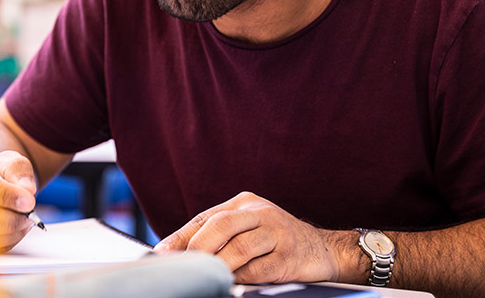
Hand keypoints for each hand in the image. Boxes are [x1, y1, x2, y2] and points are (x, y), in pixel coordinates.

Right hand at [0, 151, 37, 253]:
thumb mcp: (10, 161)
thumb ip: (18, 171)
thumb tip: (26, 190)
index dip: (4, 196)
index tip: (29, 201)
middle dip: (7, 218)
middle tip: (29, 215)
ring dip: (9, 232)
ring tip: (26, 220)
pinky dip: (6, 241)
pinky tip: (18, 229)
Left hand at [153, 192, 343, 283]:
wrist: (323, 250)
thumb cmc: (274, 241)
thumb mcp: (247, 229)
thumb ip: (216, 236)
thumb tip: (174, 252)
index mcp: (244, 203)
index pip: (206, 218)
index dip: (181, 236)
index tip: (161, 253)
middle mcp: (261, 212)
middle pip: (221, 226)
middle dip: (198, 249)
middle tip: (185, 267)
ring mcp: (278, 232)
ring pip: (240, 248)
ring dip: (220, 266)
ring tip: (208, 277)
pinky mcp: (291, 256)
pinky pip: (260, 270)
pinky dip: (243, 278)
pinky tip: (236, 282)